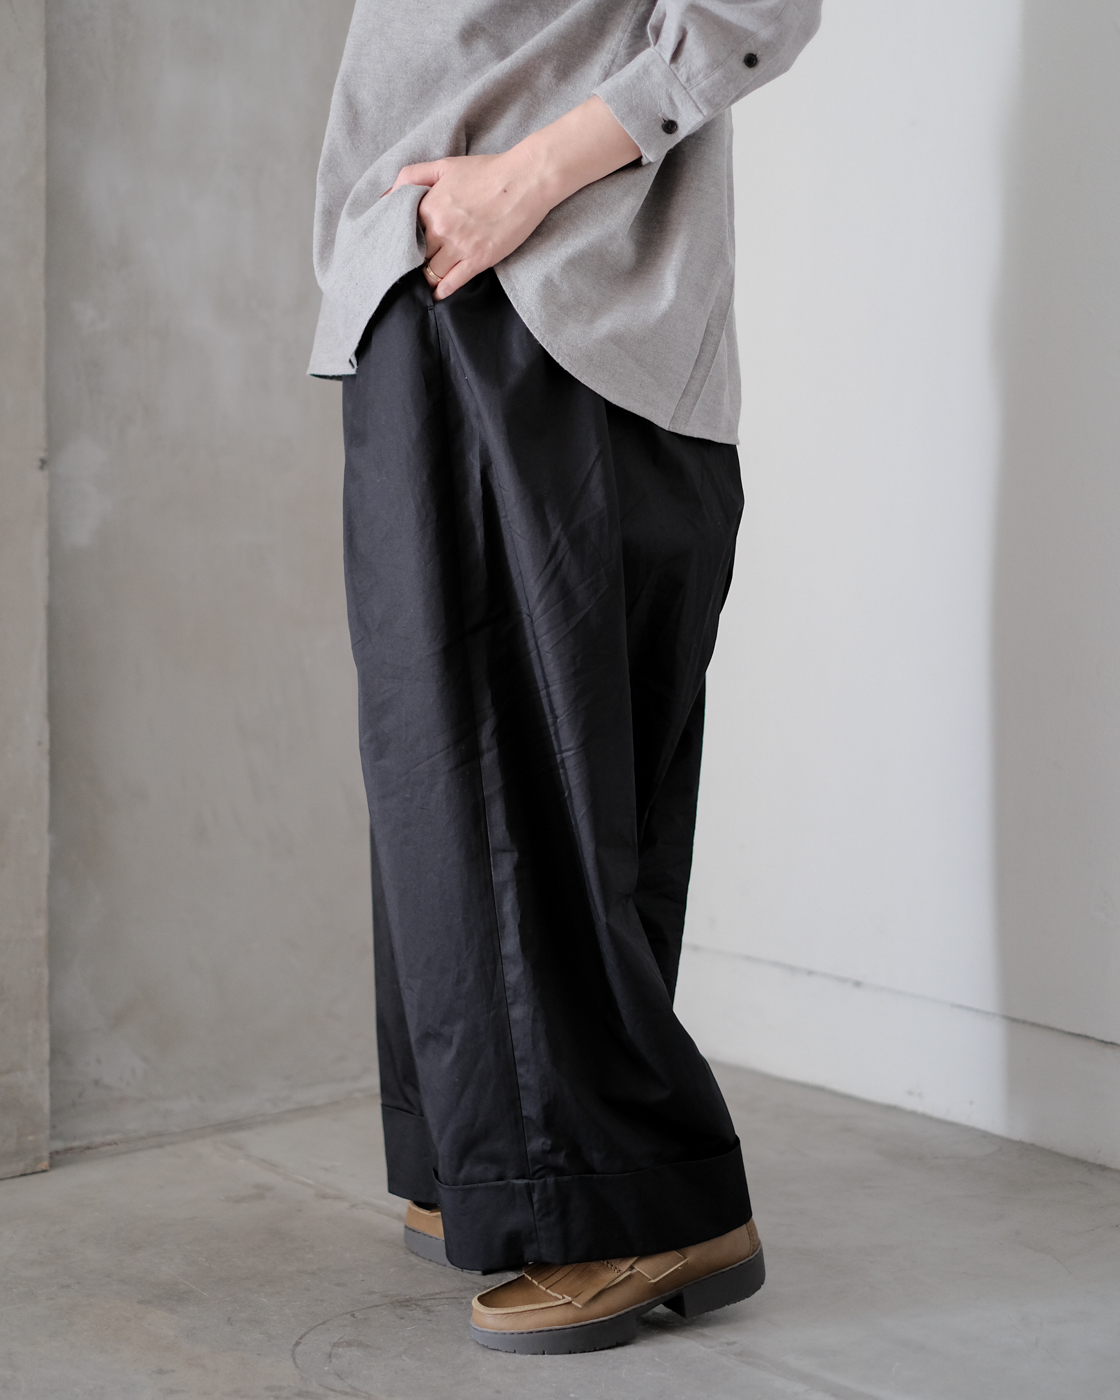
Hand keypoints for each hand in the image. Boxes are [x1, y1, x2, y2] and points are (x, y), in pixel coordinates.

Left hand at [388, 96, 640, 301]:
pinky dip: (442, 291)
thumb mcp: (444, 166)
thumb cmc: (487, 171)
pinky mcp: (479, 259)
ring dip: (425, 278)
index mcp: (428, 205)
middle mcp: (440, 228)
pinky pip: (452, 282)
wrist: (525, 180)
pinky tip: (437, 294)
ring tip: (421, 282)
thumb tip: (385, 196)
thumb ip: (411, 177)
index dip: (400, 242)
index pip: (402, 233)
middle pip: (414, 255)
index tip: (397, 248)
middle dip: (409, 262)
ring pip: (431, 272)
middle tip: (406, 269)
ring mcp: (460, 246)